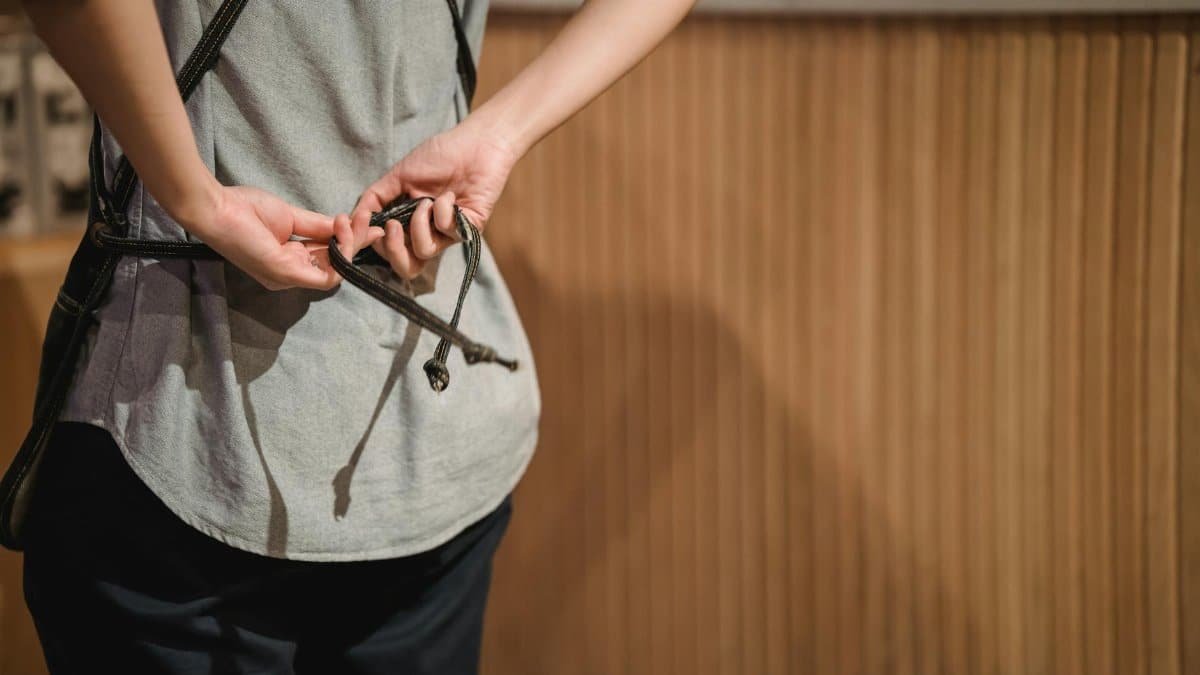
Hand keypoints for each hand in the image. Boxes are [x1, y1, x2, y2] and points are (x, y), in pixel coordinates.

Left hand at [180, 185, 382, 290]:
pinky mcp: (286, 273)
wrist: (216, 208)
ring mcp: (288, 277)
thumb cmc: (244, 209)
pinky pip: (327, 275)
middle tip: (368, 219)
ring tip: (352, 220)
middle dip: (356, 241)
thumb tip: (344, 225)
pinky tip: (341, 228)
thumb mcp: (291, 217)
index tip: (368, 223)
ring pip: (336, 270)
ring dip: (351, 244)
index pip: (328, 257)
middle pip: (336, 264)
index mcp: (289, 262)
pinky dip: (341, 253)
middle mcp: (291, 275)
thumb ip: (318, 225)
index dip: (350, 242)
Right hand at [353, 122, 519, 279]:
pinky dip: (442, 211)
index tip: (367, 225)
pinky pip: (447, 233)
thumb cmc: (440, 156)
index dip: (375, 245)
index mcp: (409, 223)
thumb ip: (375, 197)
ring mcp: (449, 234)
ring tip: (426, 201)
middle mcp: (428, 233)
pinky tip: (450, 196)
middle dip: (393, 250)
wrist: (476, 142)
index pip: (389, 251)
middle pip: (407, 267)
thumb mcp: (399, 176)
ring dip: (418, 224)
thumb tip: (353, 218)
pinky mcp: (470, 229)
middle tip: (391, 226)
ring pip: (424, 252)